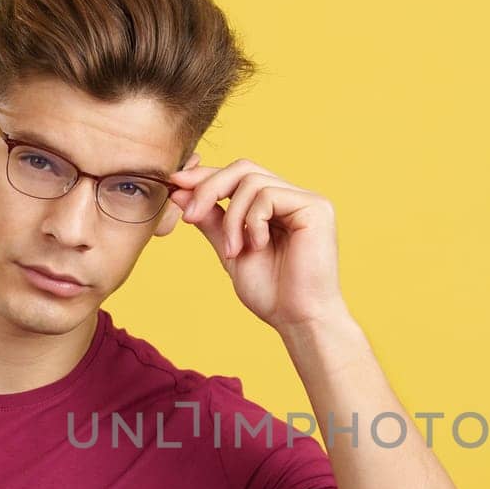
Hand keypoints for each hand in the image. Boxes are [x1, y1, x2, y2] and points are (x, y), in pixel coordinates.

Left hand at [168, 159, 348, 333]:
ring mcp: (306, 200)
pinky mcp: (315, 207)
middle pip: (243, 169)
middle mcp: (293, 197)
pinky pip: (268, 196)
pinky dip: (252, 221)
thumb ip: (211, 220)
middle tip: (189, 215)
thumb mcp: (230, 250)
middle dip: (209, 188)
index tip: (175, 185)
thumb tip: (179, 191)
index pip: (238, 177)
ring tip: (232, 251)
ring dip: (231, 217)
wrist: (298, 319)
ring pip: (251, 182)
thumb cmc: (271, 293)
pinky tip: (258, 246)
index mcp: (276, 206)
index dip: (205, 177)